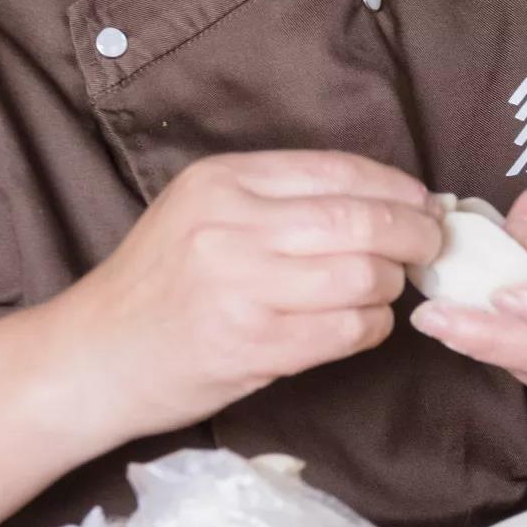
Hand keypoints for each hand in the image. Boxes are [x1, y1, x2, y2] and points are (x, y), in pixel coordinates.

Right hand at [55, 150, 443, 442]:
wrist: (94, 356)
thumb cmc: (156, 284)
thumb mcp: (199, 211)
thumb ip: (276, 199)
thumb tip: (382, 197)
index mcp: (222, 181)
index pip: (336, 170)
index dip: (396, 187)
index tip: (424, 202)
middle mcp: (230, 225)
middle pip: (360, 220)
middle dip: (414, 233)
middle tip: (432, 245)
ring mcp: (241, 288)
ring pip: (362, 275)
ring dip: (389, 285)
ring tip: (384, 289)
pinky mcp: (253, 346)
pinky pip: (346, 330)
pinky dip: (371, 327)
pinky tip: (362, 324)